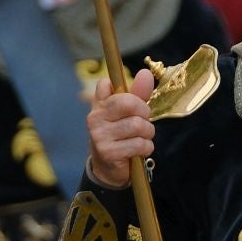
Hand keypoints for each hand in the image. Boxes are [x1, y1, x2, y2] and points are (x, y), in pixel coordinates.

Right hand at [86, 69, 156, 188]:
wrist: (109, 167)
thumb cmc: (120, 135)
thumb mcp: (127, 112)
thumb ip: (137, 93)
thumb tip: (145, 73)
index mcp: (99, 104)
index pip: (109, 85)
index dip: (131, 96)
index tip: (134, 108)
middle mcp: (94, 118)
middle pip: (128, 103)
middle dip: (144, 113)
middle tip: (143, 123)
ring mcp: (99, 136)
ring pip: (137, 125)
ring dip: (147, 134)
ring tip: (141, 138)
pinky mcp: (108, 153)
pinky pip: (139, 144)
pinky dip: (146, 148)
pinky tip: (139, 151)